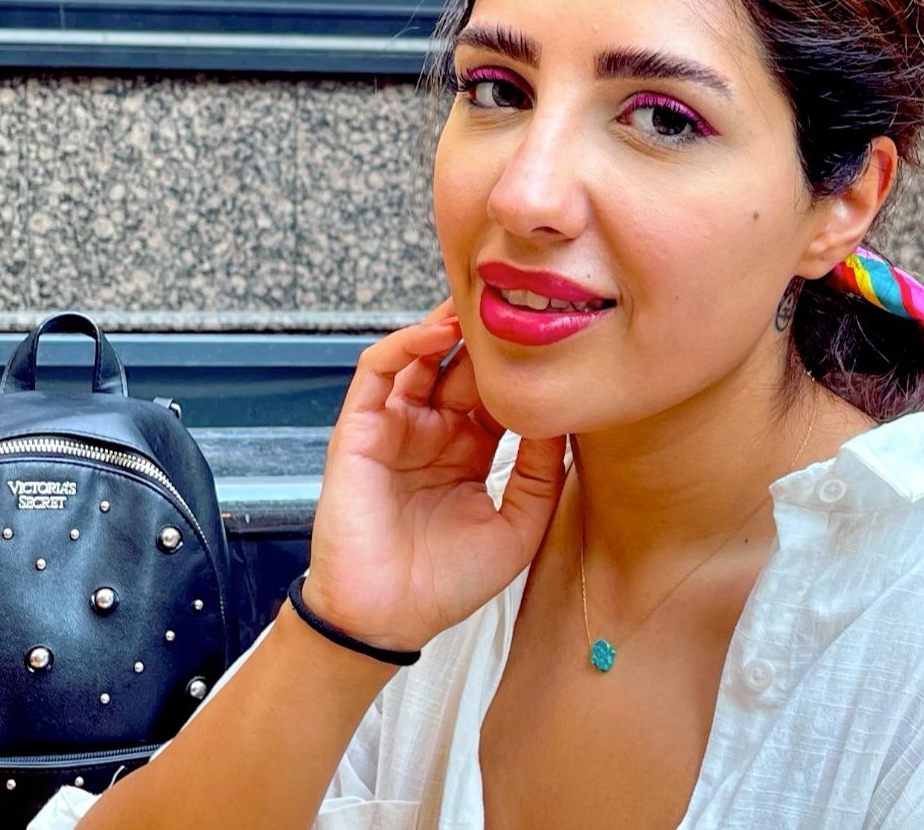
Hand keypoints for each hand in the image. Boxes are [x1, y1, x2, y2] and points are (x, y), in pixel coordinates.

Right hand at [301, 298, 567, 651]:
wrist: (389, 619)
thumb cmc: (449, 582)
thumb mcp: (518, 525)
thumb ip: (540, 471)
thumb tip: (562, 415)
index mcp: (471, 451)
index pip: (499, 392)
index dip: (523, 367)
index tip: (558, 338)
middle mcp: (435, 431)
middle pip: (463, 365)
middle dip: (489, 337)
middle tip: (520, 305)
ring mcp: (397, 426)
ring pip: (421, 356)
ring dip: (448, 326)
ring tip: (481, 305)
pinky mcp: (361, 428)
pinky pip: (379, 371)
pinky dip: (406, 344)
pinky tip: (438, 332)